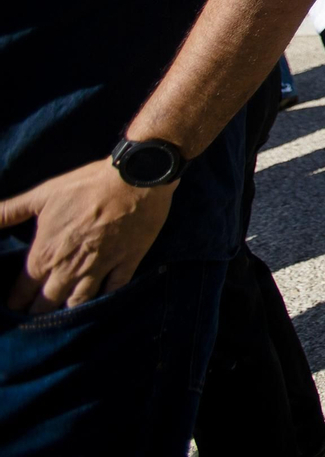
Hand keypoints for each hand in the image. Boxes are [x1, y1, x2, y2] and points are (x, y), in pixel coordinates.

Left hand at [0, 159, 174, 313]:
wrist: (135, 179)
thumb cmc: (86, 185)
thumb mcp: (41, 195)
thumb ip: (7, 212)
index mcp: (46, 254)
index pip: (24, 288)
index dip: (15, 301)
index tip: (12, 308)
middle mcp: (70, 269)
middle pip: (48, 302)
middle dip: (38, 313)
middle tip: (33, 321)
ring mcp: (100, 269)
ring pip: (79, 302)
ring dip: (68, 313)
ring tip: (61, 322)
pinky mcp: (126, 264)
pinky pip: (113, 292)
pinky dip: (104, 301)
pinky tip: (99, 307)